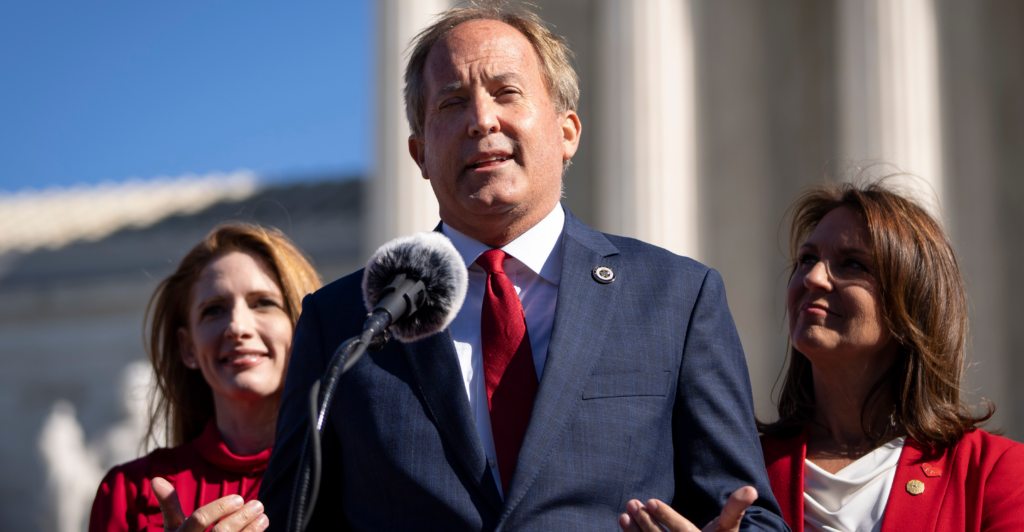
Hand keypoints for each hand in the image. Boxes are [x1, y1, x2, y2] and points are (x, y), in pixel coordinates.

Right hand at [152, 477, 268, 531]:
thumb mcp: (172, 528)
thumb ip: (169, 504)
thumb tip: (156, 479)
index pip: (199, 519)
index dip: (219, 508)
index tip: (239, 498)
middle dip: (242, 517)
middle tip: (258, 504)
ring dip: (252, 530)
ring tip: (263, 517)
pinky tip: (260, 530)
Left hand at [618, 486, 757, 531]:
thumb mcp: (728, 528)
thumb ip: (735, 508)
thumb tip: (751, 489)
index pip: (683, 531)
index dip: (667, 517)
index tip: (650, 500)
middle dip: (648, 523)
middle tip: (633, 504)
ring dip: (636, 531)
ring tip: (626, 512)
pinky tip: (624, 522)